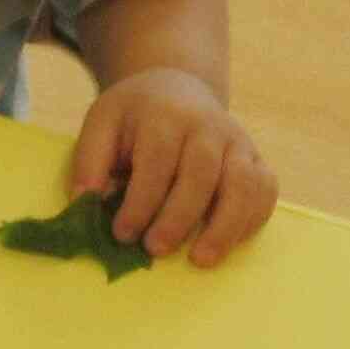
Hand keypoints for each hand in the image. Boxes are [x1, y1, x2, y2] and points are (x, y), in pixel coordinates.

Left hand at [72, 67, 279, 264]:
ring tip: (201, 259)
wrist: (178, 89)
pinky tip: (227, 242)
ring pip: (244, 184)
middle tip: (154, 249)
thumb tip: (83, 202)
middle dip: (178, 217)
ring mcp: (238, 142)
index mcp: (166, 115)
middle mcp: (209, 125)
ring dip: (225, 226)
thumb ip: (89, 160)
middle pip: (202, 174)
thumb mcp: (102, 123)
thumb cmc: (135, 117)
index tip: (122, 233)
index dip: (141, 201)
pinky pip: (266, 191)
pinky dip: (252, 219)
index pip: (158, 161)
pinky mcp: (256, 159)